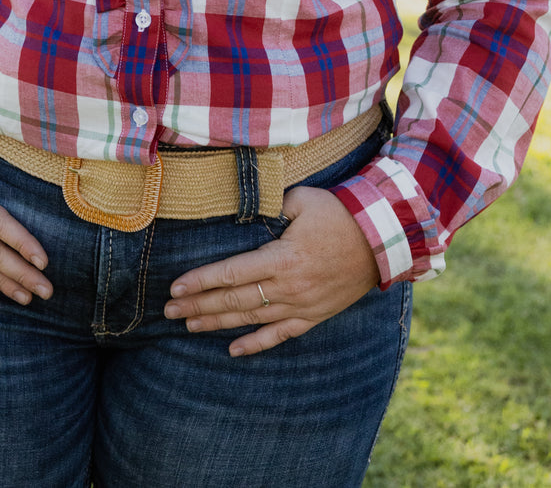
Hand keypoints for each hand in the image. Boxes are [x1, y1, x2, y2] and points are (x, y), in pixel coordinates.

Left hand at [164, 184, 379, 356]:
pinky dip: (256, 344)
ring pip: (251, 319)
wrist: (381, 240)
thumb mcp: (303, 199)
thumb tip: (247, 211)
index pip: (231, 273)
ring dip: (217, 324)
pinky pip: (280, 335)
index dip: (201, 281)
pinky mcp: (313, 316)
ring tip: (189, 326)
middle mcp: (287, 287)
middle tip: (169, 310)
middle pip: (234, 300)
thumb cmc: (339, 214)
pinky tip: (233, 351)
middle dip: (199, 305)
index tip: (176, 287)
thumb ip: (272, 206)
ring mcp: (300, 305)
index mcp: (281, 257)